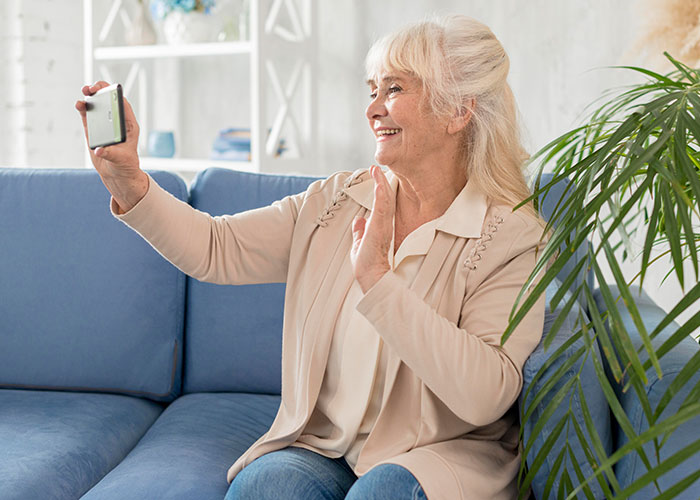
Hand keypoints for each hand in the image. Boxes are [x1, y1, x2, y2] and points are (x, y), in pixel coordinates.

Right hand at [75, 81, 147, 212]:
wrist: (116, 174)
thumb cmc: (124, 166)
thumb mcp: (121, 160)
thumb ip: (111, 154)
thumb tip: (100, 149)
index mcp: (128, 126)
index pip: (123, 105)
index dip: (115, 94)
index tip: (106, 89)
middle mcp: (116, 122)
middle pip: (109, 101)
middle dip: (101, 91)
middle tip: (91, 88)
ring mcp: (105, 125)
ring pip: (98, 106)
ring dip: (90, 97)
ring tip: (84, 92)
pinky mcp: (94, 130)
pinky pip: (88, 116)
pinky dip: (83, 109)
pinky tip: (79, 105)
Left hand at [350, 165, 394, 292]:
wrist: (371, 276)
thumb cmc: (367, 264)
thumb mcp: (360, 243)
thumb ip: (359, 231)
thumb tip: (358, 221)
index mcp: (380, 227)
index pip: (381, 204)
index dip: (380, 190)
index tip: (375, 176)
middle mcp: (384, 224)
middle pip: (384, 198)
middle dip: (381, 182)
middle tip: (376, 167)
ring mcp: (383, 225)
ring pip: (384, 200)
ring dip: (380, 184)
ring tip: (377, 170)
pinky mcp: (380, 228)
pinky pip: (382, 208)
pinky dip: (381, 195)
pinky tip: (379, 184)